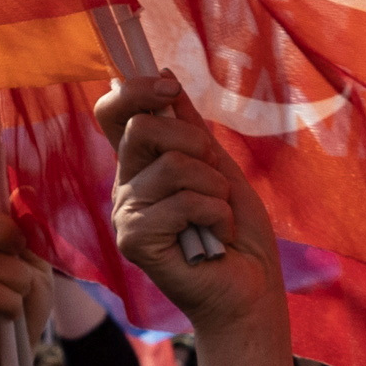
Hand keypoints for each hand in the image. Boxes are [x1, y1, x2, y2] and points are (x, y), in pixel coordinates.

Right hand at [0, 203, 46, 365]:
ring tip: (19, 296)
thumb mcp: (35, 266)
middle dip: (6, 233)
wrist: (5, 359)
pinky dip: (11, 304)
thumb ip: (30, 232)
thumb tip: (22, 191)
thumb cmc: (18, 307)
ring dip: (18, 281)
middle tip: (21, 253)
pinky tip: (8, 314)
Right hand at [100, 73, 287, 347]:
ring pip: (172, 166)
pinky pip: (181, 202)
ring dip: (215, 189)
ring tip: (220, 217)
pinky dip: (215, 215)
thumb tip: (165, 76)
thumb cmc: (237, 234)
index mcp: (141, 167)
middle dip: (194, 144)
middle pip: (141, 128)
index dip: (134, 90)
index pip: (113, 113)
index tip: (168, 88)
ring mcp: (126, 215)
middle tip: (216, 179)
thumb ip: (190, 128)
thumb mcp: (219, 168)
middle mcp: (126, 187)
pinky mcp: (134, 241)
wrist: (252, 290)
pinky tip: (216, 239)